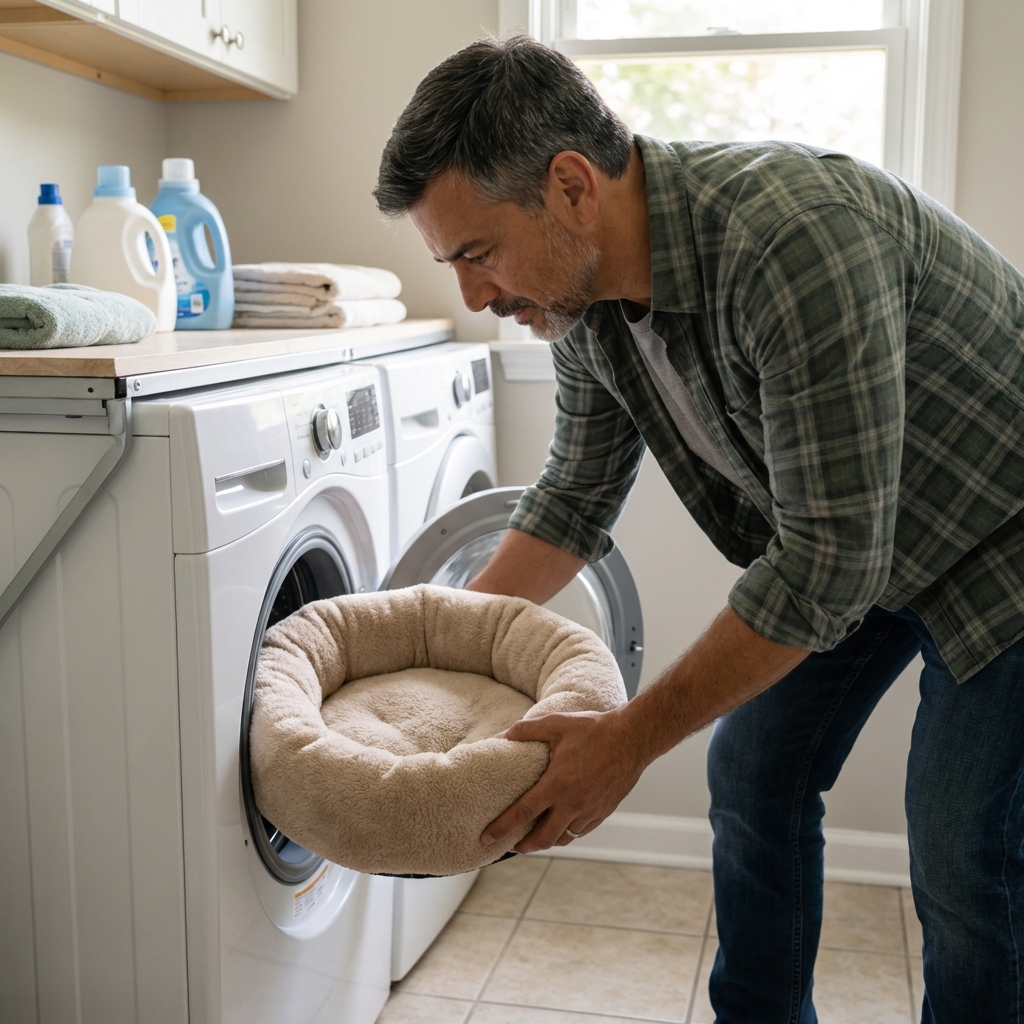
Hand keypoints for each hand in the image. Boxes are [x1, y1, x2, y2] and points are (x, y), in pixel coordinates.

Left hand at [481, 708, 645, 853]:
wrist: (633, 738)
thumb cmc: (594, 730)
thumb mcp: (557, 724)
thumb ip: (527, 730)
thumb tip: (504, 736)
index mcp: (557, 785)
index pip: (523, 813)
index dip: (502, 827)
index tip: (486, 838)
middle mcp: (573, 804)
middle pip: (543, 838)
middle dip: (524, 846)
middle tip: (512, 845)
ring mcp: (590, 811)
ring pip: (564, 838)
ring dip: (547, 840)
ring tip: (535, 836)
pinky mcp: (603, 811)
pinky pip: (581, 831)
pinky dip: (567, 832)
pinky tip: (562, 824)